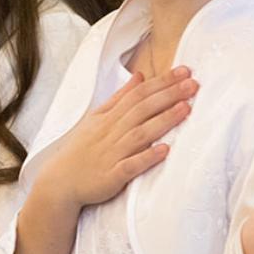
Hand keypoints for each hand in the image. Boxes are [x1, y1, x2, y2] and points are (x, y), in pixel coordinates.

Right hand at [33, 66, 196, 212]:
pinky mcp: (112, 176)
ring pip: (140, 134)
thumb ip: (120, 98)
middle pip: (142, 109)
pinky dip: (147, 157)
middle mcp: (112, 132)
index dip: (161, 82)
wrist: (60, 182)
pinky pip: (131, 166)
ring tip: (186, 109)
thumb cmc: (81, 149)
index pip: (138, 94)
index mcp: (109, 117)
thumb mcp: (97, 118)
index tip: (184, 71)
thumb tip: (140, 76)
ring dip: (163, 121)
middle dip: (168, 95)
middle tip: (193, 84)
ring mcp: (112, 153)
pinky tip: (165, 151)